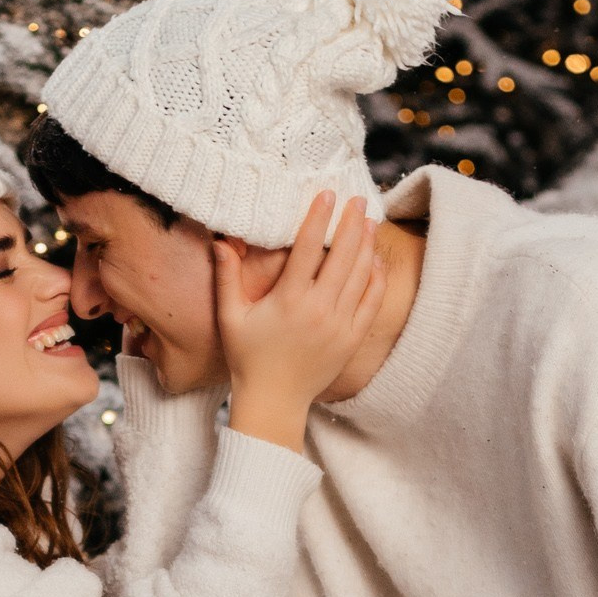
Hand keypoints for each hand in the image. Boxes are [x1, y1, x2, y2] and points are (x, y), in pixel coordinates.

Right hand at [214, 191, 383, 450]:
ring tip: (369, 221)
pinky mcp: (351, 339)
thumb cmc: (247, 358)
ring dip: (366, 245)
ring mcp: (339, 325)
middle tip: (357, 199)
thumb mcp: (231, 317)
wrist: (274, 402)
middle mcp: (319, 310)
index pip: (309, 248)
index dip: (319, 218)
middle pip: (343, 256)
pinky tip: (376, 260)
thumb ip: (227, 278)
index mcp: (289, 300)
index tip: (328, 194)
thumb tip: (221, 241)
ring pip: (361, 276)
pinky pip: (371, 303)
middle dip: (352, 224)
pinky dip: (376, 279)